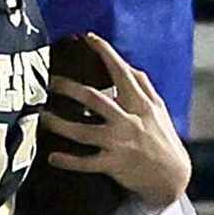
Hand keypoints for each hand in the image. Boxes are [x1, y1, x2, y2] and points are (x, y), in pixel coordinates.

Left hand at [40, 34, 192, 211]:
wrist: (172, 177)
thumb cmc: (162, 139)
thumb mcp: (158, 110)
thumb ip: (143, 88)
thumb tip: (128, 66)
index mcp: (141, 104)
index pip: (122, 72)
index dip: (105, 53)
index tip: (88, 37)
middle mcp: (130, 120)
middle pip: (93, 99)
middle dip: (68, 88)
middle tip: (47, 82)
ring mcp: (120, 143)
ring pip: (83, 131)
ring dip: (58, 124)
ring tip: (40, 117)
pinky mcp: (114, 165)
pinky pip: (86, 162)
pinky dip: (68, 160)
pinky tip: (52, 157)